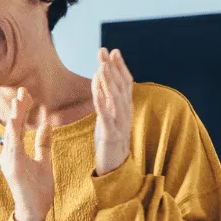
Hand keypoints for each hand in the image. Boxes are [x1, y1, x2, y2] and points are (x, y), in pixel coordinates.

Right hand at [0, 87, 55, 220]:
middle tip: (22, 90)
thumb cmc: (37, 190)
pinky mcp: (13, 169)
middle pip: (13, 126)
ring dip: (14, 117)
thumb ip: (43, 144)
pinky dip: (14, 133)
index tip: (26, 93)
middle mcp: (8, 154)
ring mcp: (9, 161)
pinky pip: (13, 148)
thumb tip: (47, 124)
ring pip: (12, 134)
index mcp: (15, 152)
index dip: (22, 109)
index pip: (19, 126)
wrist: (34, 212)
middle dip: (17, 108)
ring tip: (17, 101)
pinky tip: (14, 121)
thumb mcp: (43, 162)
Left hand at [92, 48, 134, 176]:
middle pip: (120, 87)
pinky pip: (105, 115)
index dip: (120, 67)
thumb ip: (109, 101)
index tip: (113, 51)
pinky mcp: (110, 135)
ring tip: (101, 65)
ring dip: (108, 80)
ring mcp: (119, 124)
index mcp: (125, 109)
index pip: (125, 83)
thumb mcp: (109, 118)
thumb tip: (104, 81)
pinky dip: (101, 100)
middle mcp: (125, 113)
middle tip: (104, 51)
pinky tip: (96, 88)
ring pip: (115, 98)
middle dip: (112, 67)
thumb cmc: (111, 142)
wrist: (116, 169)